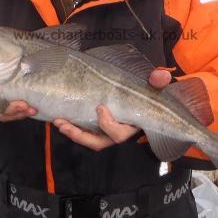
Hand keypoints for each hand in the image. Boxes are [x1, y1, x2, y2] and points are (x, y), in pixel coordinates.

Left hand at [53, 69, 171, 149]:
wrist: (152, 101)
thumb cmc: (152, 96)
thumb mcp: (157, 88)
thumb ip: (159, 82)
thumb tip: (160, 75)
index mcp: (133, 125)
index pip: (118, 133)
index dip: (108, 124)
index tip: (100, 107)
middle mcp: (119, 132)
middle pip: (99, 142)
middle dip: (79, 135)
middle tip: (63, 124)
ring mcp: (108, 131)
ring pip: (90, 139)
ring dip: (72, 132)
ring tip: (58, 121)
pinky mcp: (99, 126)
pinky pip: (85, 131)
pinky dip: (73, 127)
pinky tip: (61, 118)